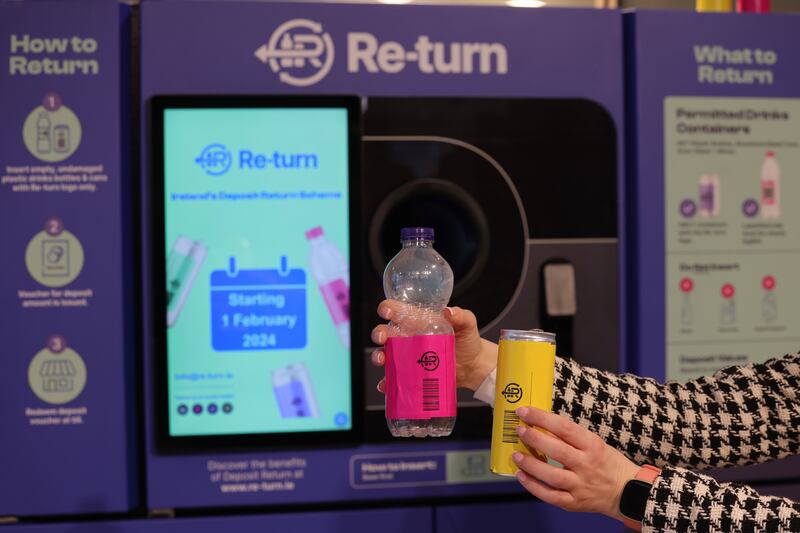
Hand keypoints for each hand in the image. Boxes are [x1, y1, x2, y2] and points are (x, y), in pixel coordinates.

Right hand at [370, 300, 496, 390]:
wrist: (472, 366)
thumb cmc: (467, 341)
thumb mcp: (467, 325)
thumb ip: (461, 316)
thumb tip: (449, 311)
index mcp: (418, 322)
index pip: (398, 311)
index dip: (388, 308)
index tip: (385, 311)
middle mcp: (408, 338)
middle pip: (385, 332)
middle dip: (378, 333)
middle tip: (381, 337)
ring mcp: (407, 357)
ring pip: (384, 354)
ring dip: (378, 357)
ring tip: (382, 360)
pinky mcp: (409, 374)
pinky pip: (393, 379)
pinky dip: (387, 382)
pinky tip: (386, 385)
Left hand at [512, 406, 640, 521]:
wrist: (627, 493)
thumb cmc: (608, 463)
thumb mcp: (595, 443)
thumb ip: (571, 437)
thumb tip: (540, 424)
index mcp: (593, 446)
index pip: (564, 427)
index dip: (541, 418)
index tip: (525, 411)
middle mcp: (587, 465)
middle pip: (557, 450)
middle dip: (534, 438)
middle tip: (519, 430)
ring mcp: (580, 486)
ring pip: (551, 475)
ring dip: (530, 464)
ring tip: (516, 455)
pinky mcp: (574, 503)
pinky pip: (550, 496)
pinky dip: (533, 487)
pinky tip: (521, 476)